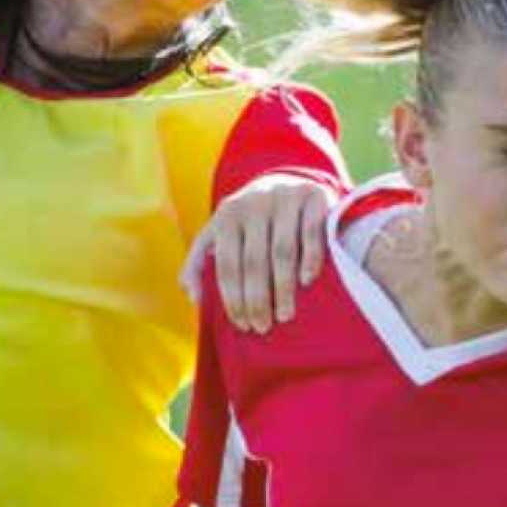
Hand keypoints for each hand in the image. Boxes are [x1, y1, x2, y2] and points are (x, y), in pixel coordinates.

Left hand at [181, 174, 336, 333]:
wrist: (289, 179)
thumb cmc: (251, 221)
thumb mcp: (220, 232)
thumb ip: (199, 261)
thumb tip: (193, 297)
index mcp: (227, 216)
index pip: (227, 264)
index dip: (232, 298)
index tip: (242, 325)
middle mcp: (253, 204)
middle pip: (254, 262)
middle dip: (257, 299)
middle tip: (263, 327)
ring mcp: (284, 198)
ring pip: (282, 251)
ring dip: (283, 288)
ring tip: (284, 315)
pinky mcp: (313, 196)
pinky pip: (311, 232)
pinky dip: (309, 259)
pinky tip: (307, 282)